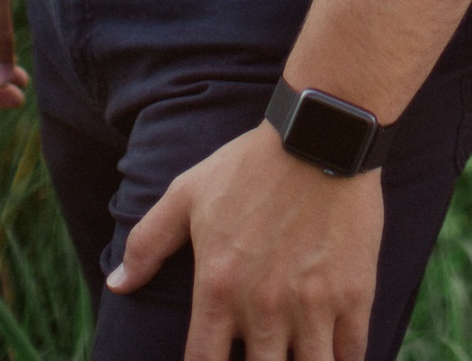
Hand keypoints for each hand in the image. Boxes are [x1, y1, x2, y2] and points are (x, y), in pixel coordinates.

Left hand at [107, 117, 382, 360]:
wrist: (320, 133)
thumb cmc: (251, 163)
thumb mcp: (188, 193)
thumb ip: (148, 242)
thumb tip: (116, 286)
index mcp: (219, 289)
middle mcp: (264, 308)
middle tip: (261, 356)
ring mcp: (312, 305)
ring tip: (294, 358)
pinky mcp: (355, 295)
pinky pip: (351, 355)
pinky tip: (333, 356)